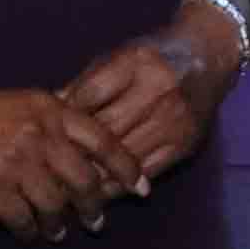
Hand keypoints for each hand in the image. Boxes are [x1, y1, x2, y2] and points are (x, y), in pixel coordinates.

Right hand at [0, 80, 135, 240]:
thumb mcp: (19, 104)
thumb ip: (53, 124)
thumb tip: (89, 152)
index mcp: (49, 110)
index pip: (103, 140)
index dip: (127, 167)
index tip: (142, 187)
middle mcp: (39, 134)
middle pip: (84, 180)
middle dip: (94, 206)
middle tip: (97, 220)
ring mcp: (16, 161)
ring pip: (55, 205)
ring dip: (59, 224)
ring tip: (58, 231)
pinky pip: (22, 219)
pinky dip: (28, 231)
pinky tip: (27, 232)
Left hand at [54, 24, 217, 189]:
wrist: (206, 56)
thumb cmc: (152, 56)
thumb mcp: (117, 57)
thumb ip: (85, 84)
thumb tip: (50, 113)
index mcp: (135, 63)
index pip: (89, 96)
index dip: (63, 117)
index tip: (43, 134)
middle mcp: (158, 91)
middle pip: (106, 130)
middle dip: (75, 151)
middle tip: (47, 171)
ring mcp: (174, 121)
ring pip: (124, 156)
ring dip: (95, 174)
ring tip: (68, 188)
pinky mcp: (184, 144)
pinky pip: (146, 171)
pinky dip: (121, 184)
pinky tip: (101, 192)